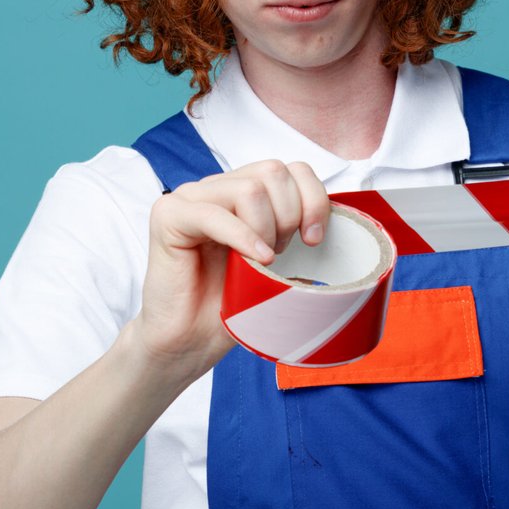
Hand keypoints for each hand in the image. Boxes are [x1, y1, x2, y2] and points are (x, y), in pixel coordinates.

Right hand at [128, 160, 330, 378]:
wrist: (190, 340)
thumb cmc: (232, 306)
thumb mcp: (277, 262)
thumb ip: (295, 230)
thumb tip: (340, 218)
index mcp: (244, 192)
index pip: (292, 168)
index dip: (313, 200)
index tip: (314, 240)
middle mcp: (218, 188)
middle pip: (273, 172)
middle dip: (289, 216)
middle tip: (278, 254)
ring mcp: (191, 198)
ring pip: (250, 190)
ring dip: (265, 229)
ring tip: (258, 262)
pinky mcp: (168, 215)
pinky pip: (213, 214)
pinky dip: (243, 237)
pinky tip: (256, 260)